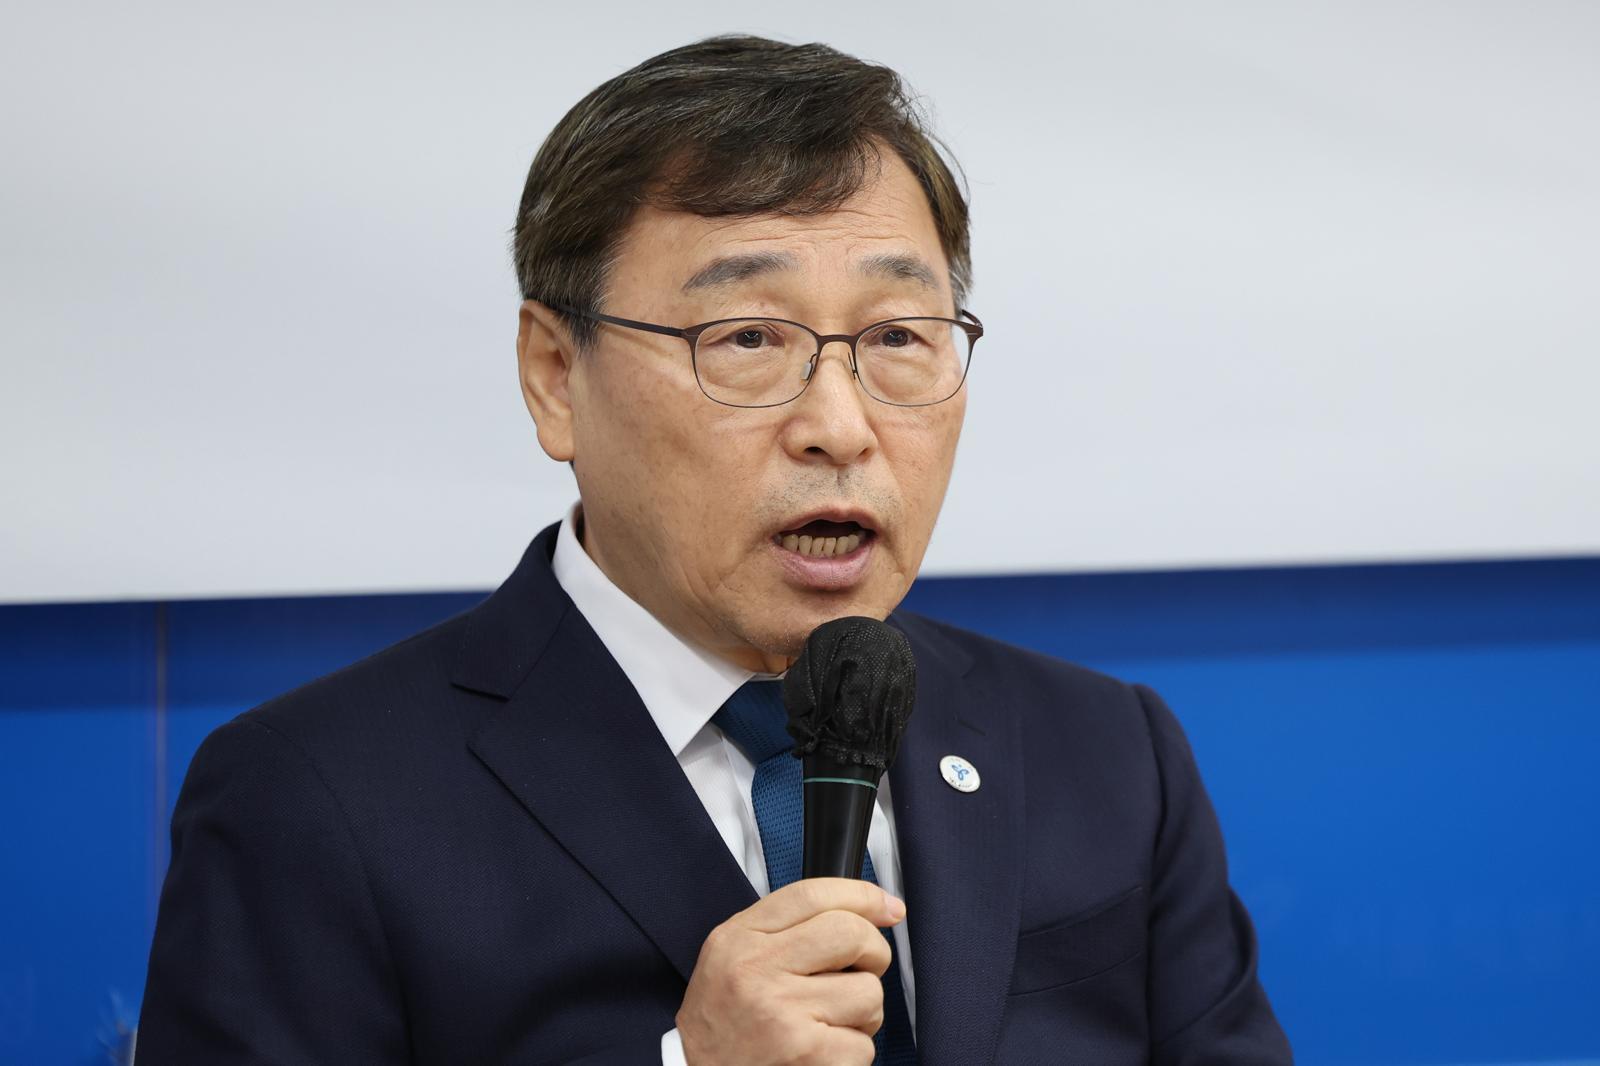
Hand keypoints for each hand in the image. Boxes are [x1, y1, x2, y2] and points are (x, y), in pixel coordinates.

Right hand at [676, 878, 905, 1065]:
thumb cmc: (724, 1019)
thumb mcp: (733, 955)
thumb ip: (786, 926)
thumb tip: (872, 910)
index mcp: (740, 939)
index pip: (811, 896)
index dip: (862, 895)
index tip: (888, 907)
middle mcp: (758, 971)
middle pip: (851, 934)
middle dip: (874, 952)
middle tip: (862, 970)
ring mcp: (782, 1014)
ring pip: (868, 994)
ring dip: (863, 1012)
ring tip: (830, 1021)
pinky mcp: (805, 1054)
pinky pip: (863, 1045)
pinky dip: (852, 1053)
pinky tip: (822, 1052)